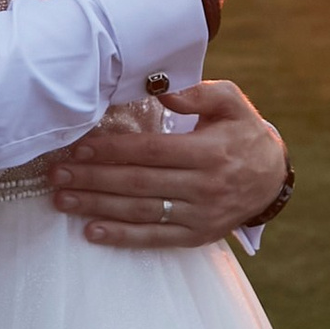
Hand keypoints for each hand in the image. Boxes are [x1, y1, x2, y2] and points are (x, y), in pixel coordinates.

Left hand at [46, 76, 286, 248]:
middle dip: (93, 178)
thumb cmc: (243, 133)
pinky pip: (154, 238)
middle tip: (57, 174)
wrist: (273, 178)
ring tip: (63, 199)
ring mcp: (199, 216)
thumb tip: (161, 89)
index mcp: (209, 152)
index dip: (113, 150)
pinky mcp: (196, 237)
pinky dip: (122, 237)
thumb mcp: (231, 102)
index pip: (151, 152)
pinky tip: (92, 232)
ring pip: (140, 211)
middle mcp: (203, 187)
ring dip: (97, 206)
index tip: (79, 147)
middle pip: (138, 183)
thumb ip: (199, 93)